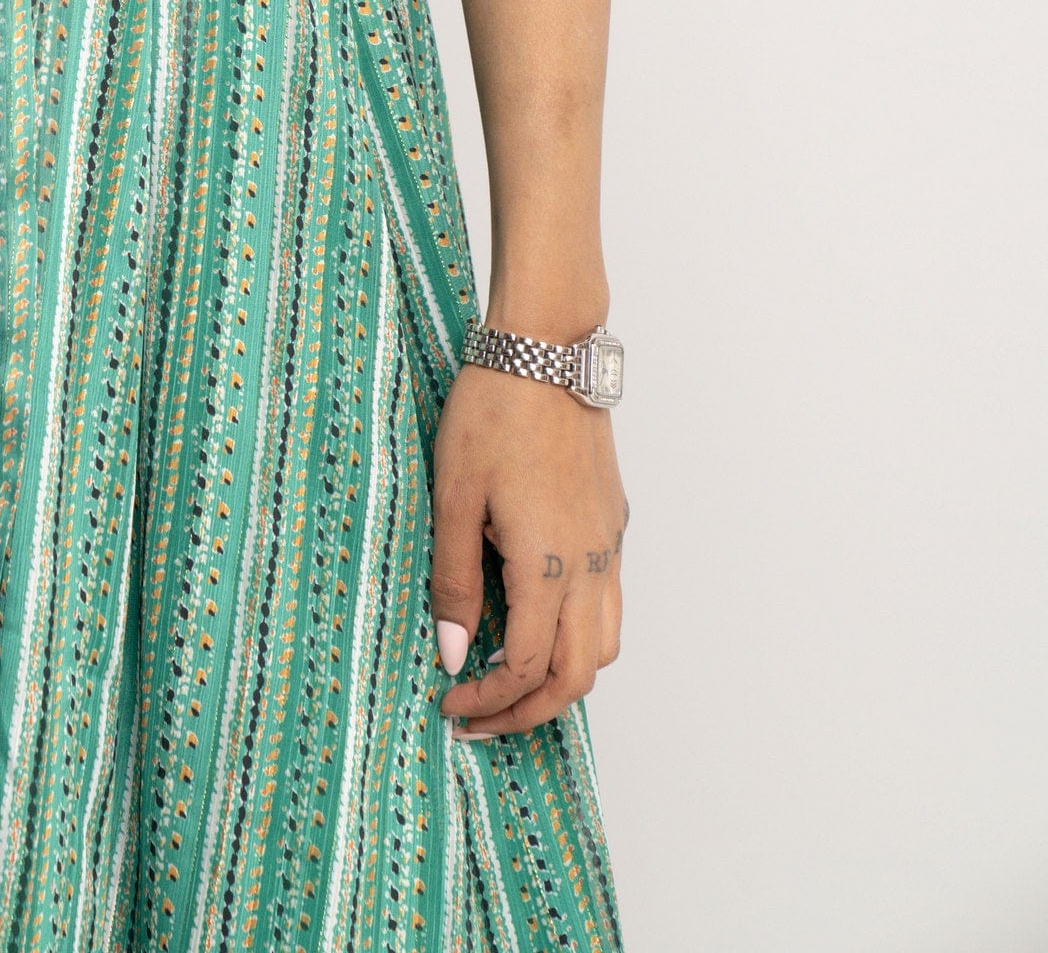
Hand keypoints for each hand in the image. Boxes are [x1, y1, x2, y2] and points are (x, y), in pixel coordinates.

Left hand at [430, 364, 626, 737]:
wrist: (547, 349)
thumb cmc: (492, 412)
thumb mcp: (453, 496)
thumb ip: (454, 580)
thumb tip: (455, 652)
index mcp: (549, 566)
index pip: (528, 669)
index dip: (491, 700)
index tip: (452, 703)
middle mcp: (592, 564)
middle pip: (580, 675)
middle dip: (531, 710)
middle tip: (481, 716)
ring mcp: (609, 543)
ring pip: (605, 642)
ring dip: (563, 676)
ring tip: (510, 677)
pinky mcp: (613, 520)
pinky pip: (609, 601)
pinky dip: (580, 632)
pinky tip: (536, 616)